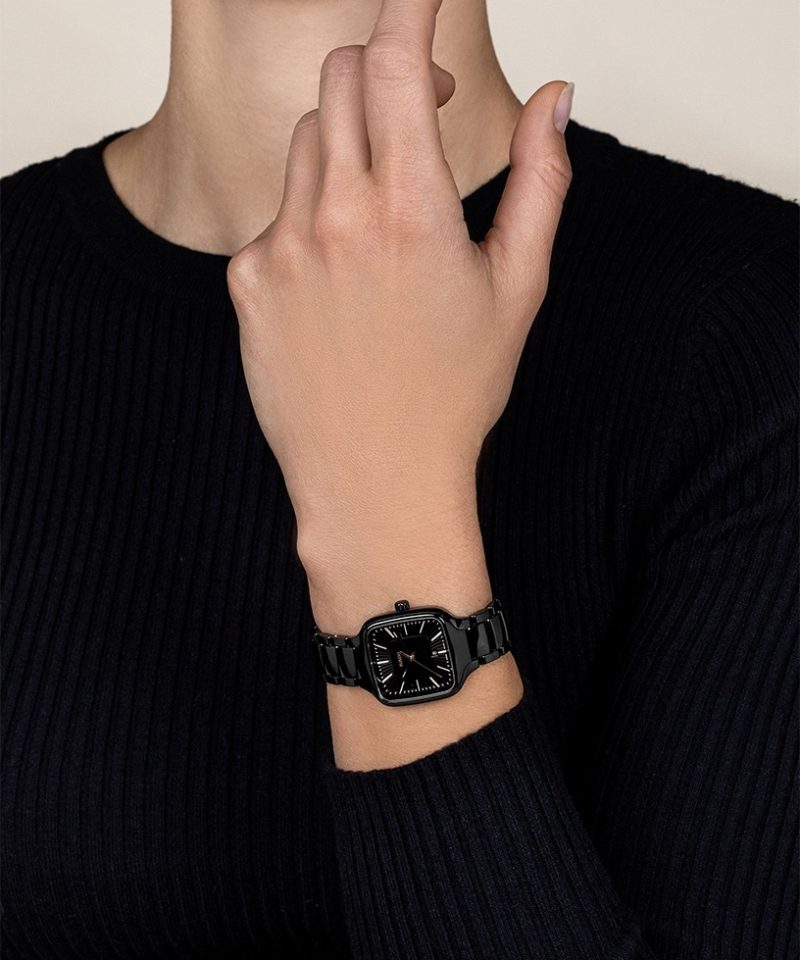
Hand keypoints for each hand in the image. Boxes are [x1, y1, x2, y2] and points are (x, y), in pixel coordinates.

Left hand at [227, 0, 573, 564]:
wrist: (374, 478)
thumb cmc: (454, 394)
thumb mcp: (518, 288)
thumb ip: (541, 181)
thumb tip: (556, 97)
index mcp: (413, 212)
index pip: (394, 61)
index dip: (410, 6)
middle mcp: (336, 217)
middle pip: (339, 79)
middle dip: (381, 72)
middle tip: (419, 107)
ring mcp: (280, 248)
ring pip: (304, 142)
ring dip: (346, 147)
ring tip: (382, 219)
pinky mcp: (246, 280)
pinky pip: (274, 211)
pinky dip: (310, 216)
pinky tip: (338, 278)